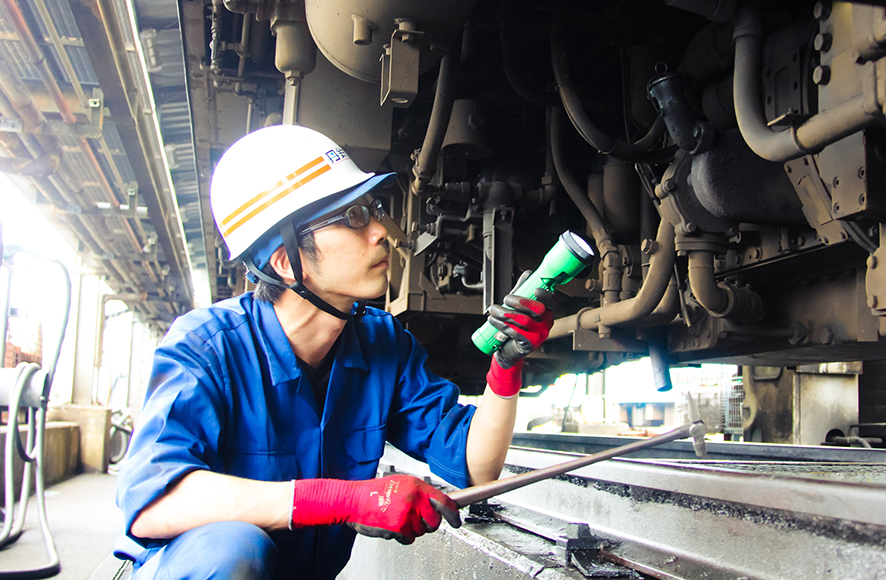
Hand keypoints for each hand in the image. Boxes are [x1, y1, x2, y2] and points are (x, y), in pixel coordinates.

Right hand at [291, 475, 460, 544]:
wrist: (353, 500)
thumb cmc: (375, 492)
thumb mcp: (401, 484)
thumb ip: (419, 493)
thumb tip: (438, 503)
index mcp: (416, 486)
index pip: (444, 501)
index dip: (453, 514)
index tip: (457, 520)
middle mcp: (414, 498)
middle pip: (434, 521)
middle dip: (427, 524)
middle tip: (415, 519)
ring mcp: (406, 513)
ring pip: (421, 531)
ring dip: (411, 529)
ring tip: (397, 518)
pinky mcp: (398, 527)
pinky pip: (408, 538)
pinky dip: (401, 536)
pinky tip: (391, 525)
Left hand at [485, 271, 556, 397]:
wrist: (508, 350)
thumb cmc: (515, 326)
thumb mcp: (519, 306)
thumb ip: (524, 289)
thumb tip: (528, 274)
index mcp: (546, 312)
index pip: (553, 302)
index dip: (546, 295)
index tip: (536, 289)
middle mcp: (545, 323)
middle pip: (538, 310)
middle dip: (520, 301)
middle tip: (506, 299)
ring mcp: (538, 335)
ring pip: (524, 320)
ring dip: (505, 313)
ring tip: (493, 310)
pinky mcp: (528, 344)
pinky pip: (515, 332)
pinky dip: (501, 324)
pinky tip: (493, 320)